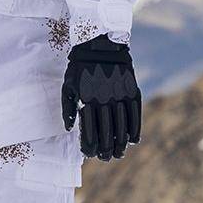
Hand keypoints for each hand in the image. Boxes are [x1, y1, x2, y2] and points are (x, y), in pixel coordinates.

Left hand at [60, 35, 141, 159]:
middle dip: (106, 149)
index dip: (90, 145)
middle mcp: (105, 100)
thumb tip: (70, 128)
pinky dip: (135, 128)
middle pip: (107, 132)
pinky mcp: (132, 90)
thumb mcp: (68, 86)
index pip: (90, 130)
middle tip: (106, 158)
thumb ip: (68, 108)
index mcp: (87, 100)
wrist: (99, 44)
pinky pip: (135, 114)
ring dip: (121, 143)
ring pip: (122, 126)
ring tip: (119, 153)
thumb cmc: (79, 67)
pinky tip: (133, 140)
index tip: (90, 153)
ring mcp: (120, 95)